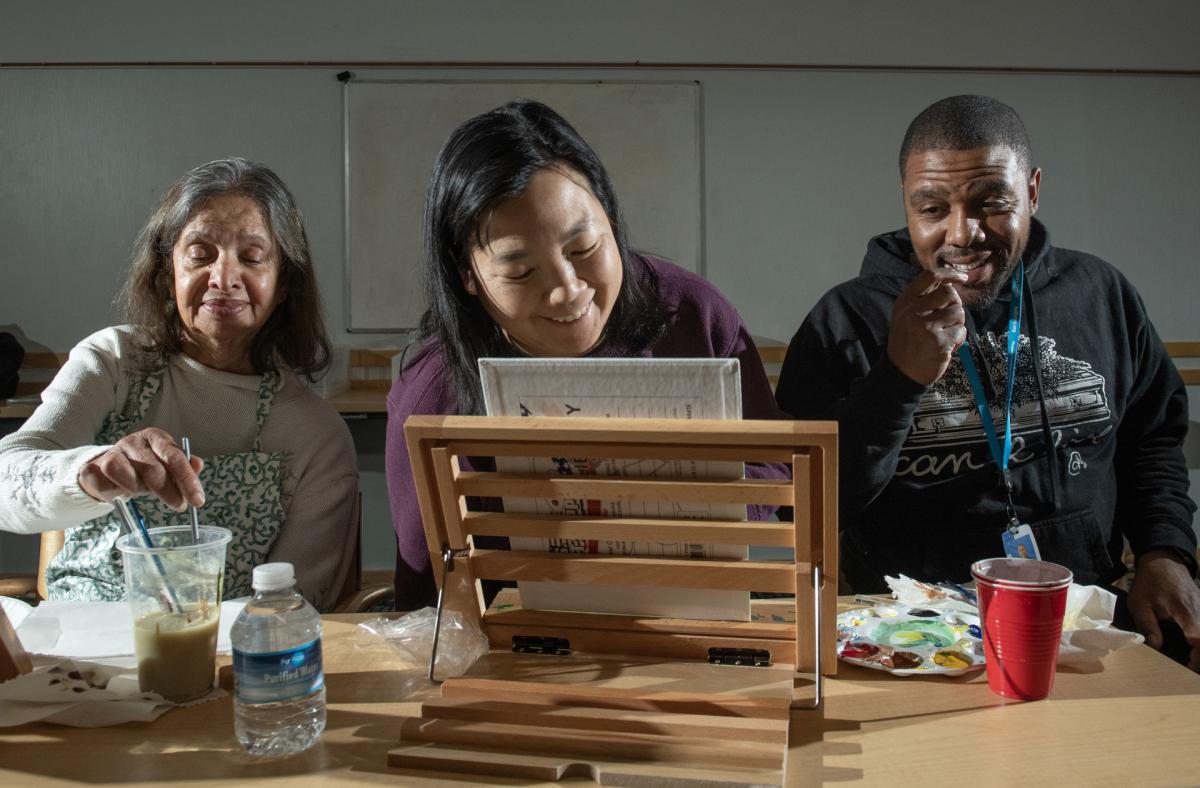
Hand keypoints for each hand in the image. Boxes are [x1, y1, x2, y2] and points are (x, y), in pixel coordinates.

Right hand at [78, 427, 204, 511]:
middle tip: (180, 506)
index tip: (197, 500)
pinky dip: (116, 492)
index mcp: (156, 438)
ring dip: (138, 488)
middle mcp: (134, 442)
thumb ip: (183, 468)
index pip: (174, 456)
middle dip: (169, 490)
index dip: (187, 479)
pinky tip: (122, 495)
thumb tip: (198, 465)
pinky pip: (105, 483)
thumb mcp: (167, 468)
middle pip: (152, 467)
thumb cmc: (144, 469)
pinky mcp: (93, 467)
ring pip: (125, 473)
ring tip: (142, 492)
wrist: (108, 470)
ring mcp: (112, 453)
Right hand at [886, 269, 967, 384]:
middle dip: (955, 305)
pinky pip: (961, 331)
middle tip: (948, 319)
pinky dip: (959, 339)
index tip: (962, 278)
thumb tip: (950, 282)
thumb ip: (923, 298)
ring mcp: (926, 326)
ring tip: (945, 334)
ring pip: (958, 311)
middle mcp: (913, 311)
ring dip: (957, 323)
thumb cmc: (909, 342)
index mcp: (905, 301)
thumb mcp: (907, 315)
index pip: (930, 276)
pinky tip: (947, 346)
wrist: (902, 372)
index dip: (950, 274)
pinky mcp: (939, 341)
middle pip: (949, 293)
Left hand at [1128, 549, 1199, 671]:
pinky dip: (1199, 641)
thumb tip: (1156, 646)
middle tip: (1190, 667)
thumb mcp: (1140, 604)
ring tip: (1191, 662)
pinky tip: (1193, 650)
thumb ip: (1147, 626)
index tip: (1188, 665)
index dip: (1197, 656)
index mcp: (1187, 612)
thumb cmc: (1150, 581)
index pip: (1199, 639)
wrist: (1163, 560)